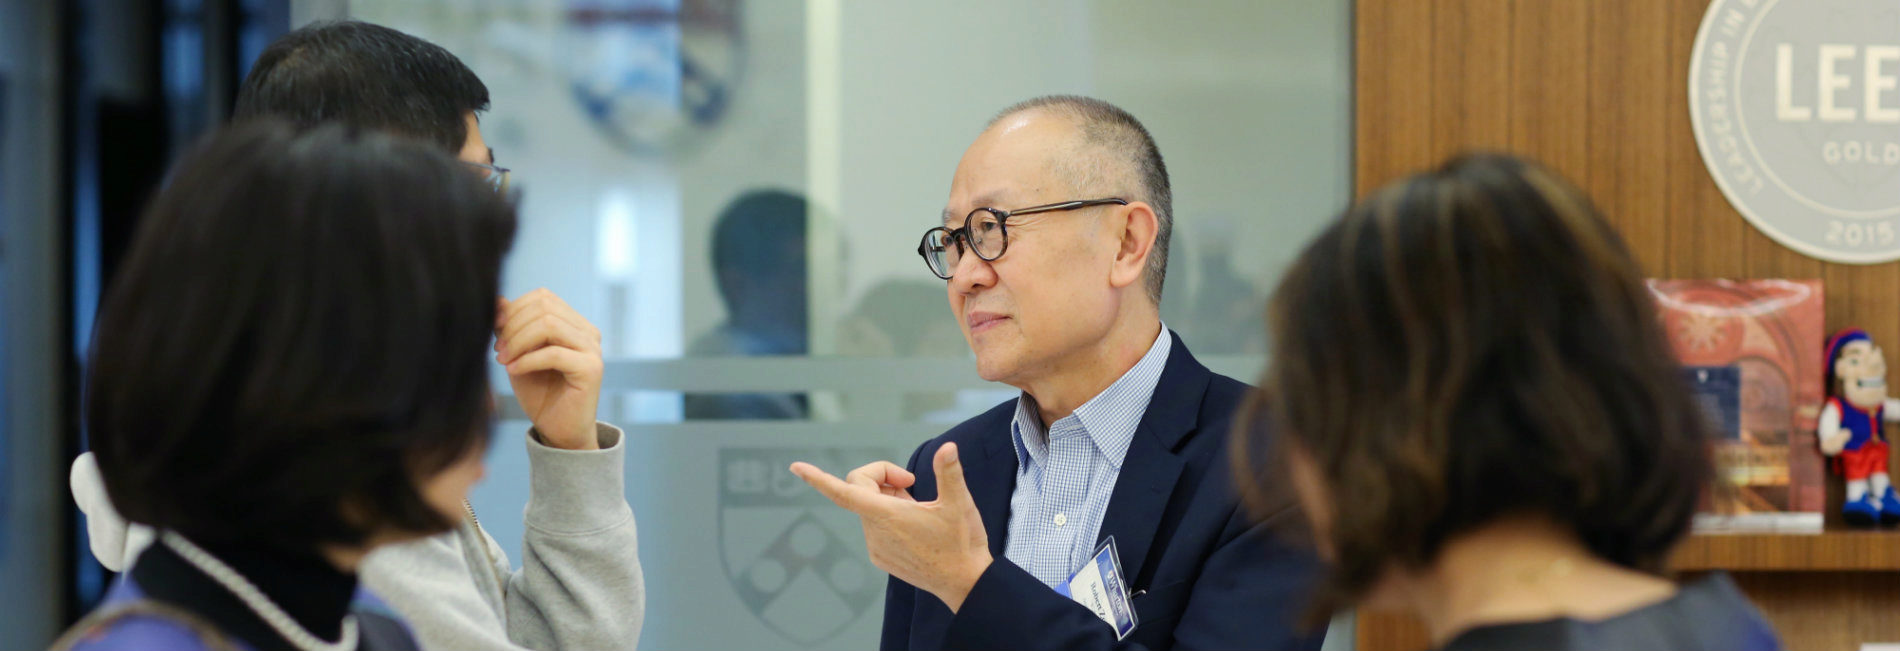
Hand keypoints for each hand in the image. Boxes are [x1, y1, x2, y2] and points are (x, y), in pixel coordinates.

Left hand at [496, 289, 602, 449]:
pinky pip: (553, 353)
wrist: (558, 431)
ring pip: (549, 325)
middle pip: (544, 307)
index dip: (514, 310)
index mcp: (574, 324)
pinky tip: (513, 371)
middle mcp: (588, 332)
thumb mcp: (518, 355)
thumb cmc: (540, 393)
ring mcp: (592, 349)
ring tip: (504, 360)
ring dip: (518, 341)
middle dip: (513, 326)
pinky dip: (527, 360)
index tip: (495, 333)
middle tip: (498, 350)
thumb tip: (498, 300)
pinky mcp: (591, 369)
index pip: (543, 298)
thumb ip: (511, 328)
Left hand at [791, 443, 991, 611]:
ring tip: (918, 508)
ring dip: (888, 498)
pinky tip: (914, 525)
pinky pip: (874, 525)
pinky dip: (888, 516)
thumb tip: (948, 447)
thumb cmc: (962, 543)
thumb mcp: (959, 503)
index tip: (796, 467)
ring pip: (868, 507)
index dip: (817, 478)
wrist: (964, 583)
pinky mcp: (880, 557)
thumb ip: (949, 472)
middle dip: (881, 477)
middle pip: (860, 488)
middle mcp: (874, 532)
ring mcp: (875, 547)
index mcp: (888, 515)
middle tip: (911, 482)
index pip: (843, 491)